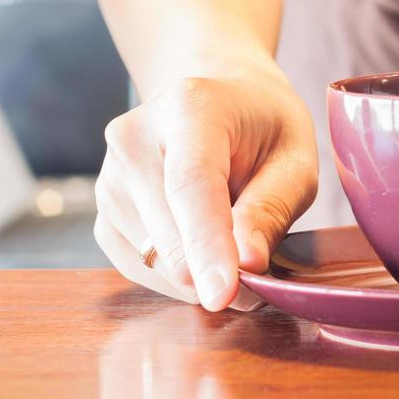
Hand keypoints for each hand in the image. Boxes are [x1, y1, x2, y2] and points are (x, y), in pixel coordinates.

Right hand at [93, 59, 318, 310]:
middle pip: (168, 232)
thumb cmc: (264, 129)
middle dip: (217, 272)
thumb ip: (273, 207)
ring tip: (233, 240)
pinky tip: (202, 249)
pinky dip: (176, 277)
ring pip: (153, 259)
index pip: (191, 185)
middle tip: (261, 277)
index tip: (223, 296)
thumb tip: (247, 264)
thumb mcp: (295, 157)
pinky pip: (138, 268)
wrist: (219, 103)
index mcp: (190, 107)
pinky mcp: (103, 212)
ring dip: (199, 273)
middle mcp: (134, 137)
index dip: (207, 245)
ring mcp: (109, 176)